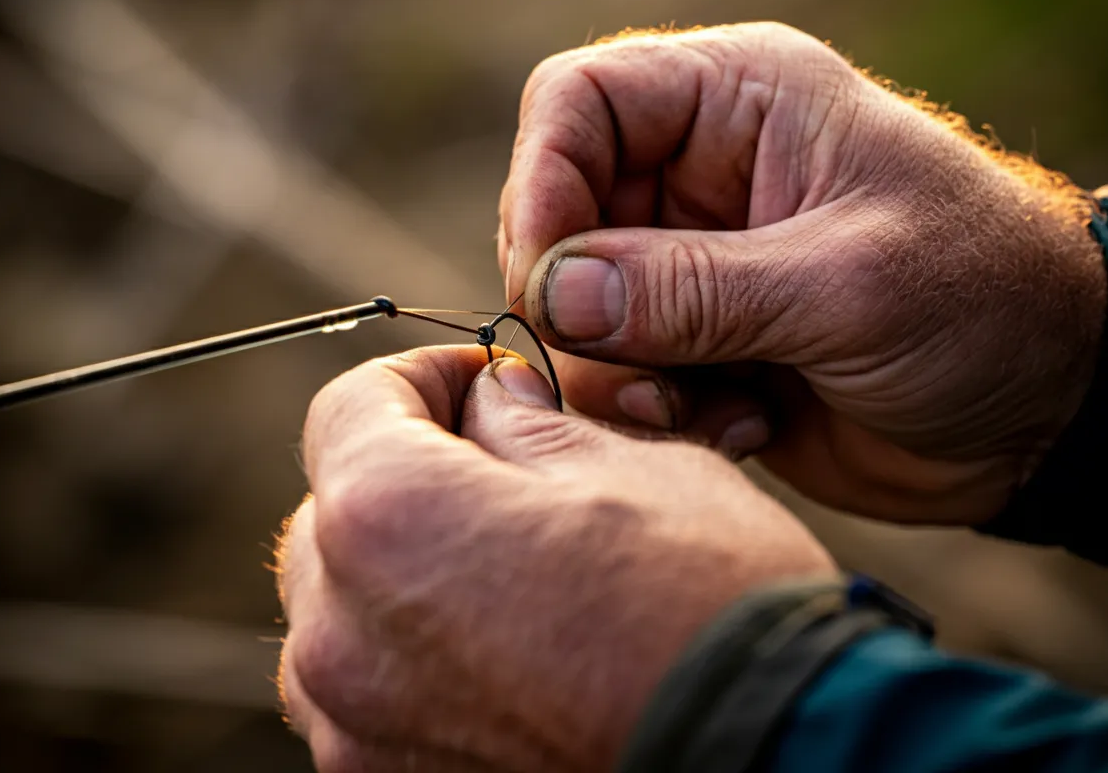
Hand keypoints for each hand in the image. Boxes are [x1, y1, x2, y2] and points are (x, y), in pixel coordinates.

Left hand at [277, 347, 833, 771]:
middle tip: (505, 464)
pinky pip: (366, 692)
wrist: (772, 762)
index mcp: (387, 519)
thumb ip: (524, 419)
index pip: (350, 406)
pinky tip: (501, 644)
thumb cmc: (710, 606)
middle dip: (410, 468)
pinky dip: (411, 651)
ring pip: (342, 605)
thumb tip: (489, 401)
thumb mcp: (631, 462)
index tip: (485, 382)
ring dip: (401, 565)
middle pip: (335, 507)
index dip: (425, 374)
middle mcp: (340, 633)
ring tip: (505, 562)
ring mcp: (354, 726)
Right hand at [498, 23, 1106, 524]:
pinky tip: (746, 426)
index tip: (548, 280)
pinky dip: (658, 414)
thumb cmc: (984, 302)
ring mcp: (694, 265)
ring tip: (704, 409)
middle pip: (557, 215)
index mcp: (737, 103)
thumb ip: (694, 288)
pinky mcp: (699, 346)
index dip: (541, 182)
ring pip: (577, 309)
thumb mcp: (846, 285)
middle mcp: (698, 175)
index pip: (578, 102)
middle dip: (578, 304)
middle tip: (639, 373)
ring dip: (619, 376)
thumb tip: (553, 291)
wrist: (1050, 409)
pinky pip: (620, 377)